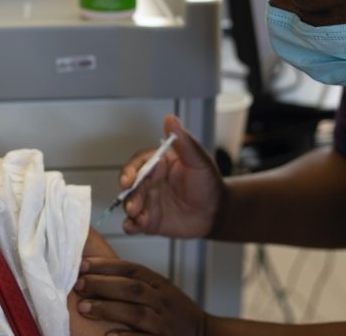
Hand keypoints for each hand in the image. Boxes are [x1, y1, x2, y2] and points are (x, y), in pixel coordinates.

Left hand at [74, 257, 207, 335]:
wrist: (205, 334)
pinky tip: (109, 335)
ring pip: (136, 312)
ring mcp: (164, 322)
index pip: (131, 269)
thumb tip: (96, 273)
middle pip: (132, 288)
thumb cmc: (174, 311)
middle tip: (78, 285)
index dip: (106, 266)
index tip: (82, 265)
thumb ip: (135, 282)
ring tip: (84, 308)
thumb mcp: (160, 289)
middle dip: (103, 285)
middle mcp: (162, 300)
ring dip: (108, 309)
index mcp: (159, 284)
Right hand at [120, 114, 223, 237]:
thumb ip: (183, 142)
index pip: (138, 165)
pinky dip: (131, 225)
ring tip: (136, 216)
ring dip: (129, 209)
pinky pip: (135, 222)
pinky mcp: (150, 220)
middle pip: (131, 186)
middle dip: (130, 195)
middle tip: (133, 205)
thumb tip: (170, 118)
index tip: (128, 180)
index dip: (129, 172)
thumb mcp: (198, 161)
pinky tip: (132, 227)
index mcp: (158, 164)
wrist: (217, 212)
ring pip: (131, 204)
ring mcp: (148, 201)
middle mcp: (149, 182)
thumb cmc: (208, 183)